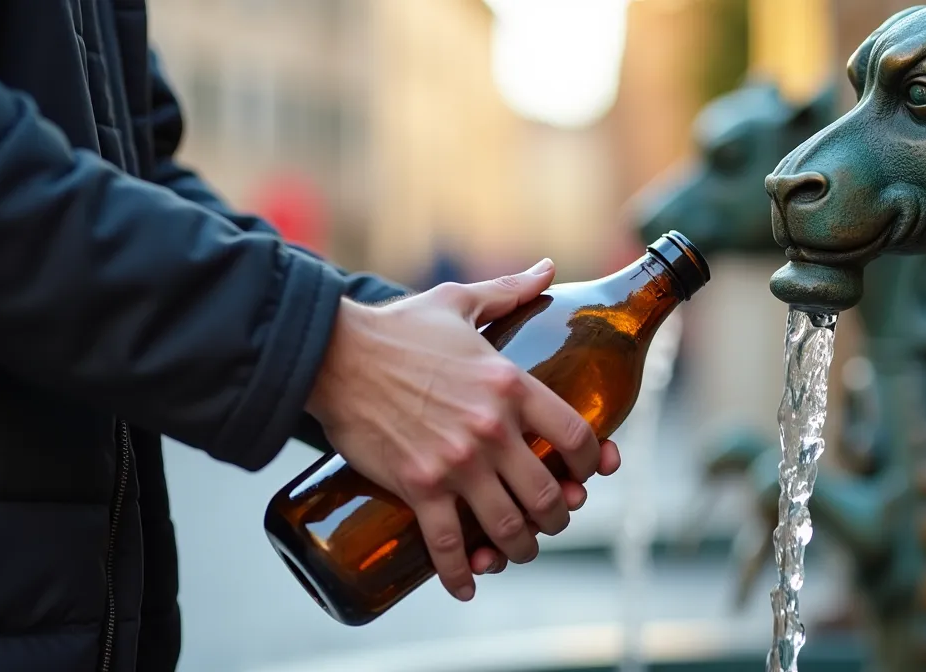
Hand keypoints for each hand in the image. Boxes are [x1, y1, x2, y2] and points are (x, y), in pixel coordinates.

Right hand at [306, 259, 621, 600]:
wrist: (334, 354)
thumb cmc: (399, 328)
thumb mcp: (461, 303)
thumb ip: (510, 291)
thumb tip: (546, 268)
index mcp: (512, 385)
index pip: (576, 436)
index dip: (591, 462)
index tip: (587, 471)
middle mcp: (492, 429)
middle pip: (547, 494)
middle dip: (558, 516)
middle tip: (551, 518)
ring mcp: (456, 463)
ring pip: (508, 527)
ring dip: (520, 549)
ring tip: (517, 551)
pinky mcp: (418, 487)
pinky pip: (448, 545)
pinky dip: (460, 575)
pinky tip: (467, 587)